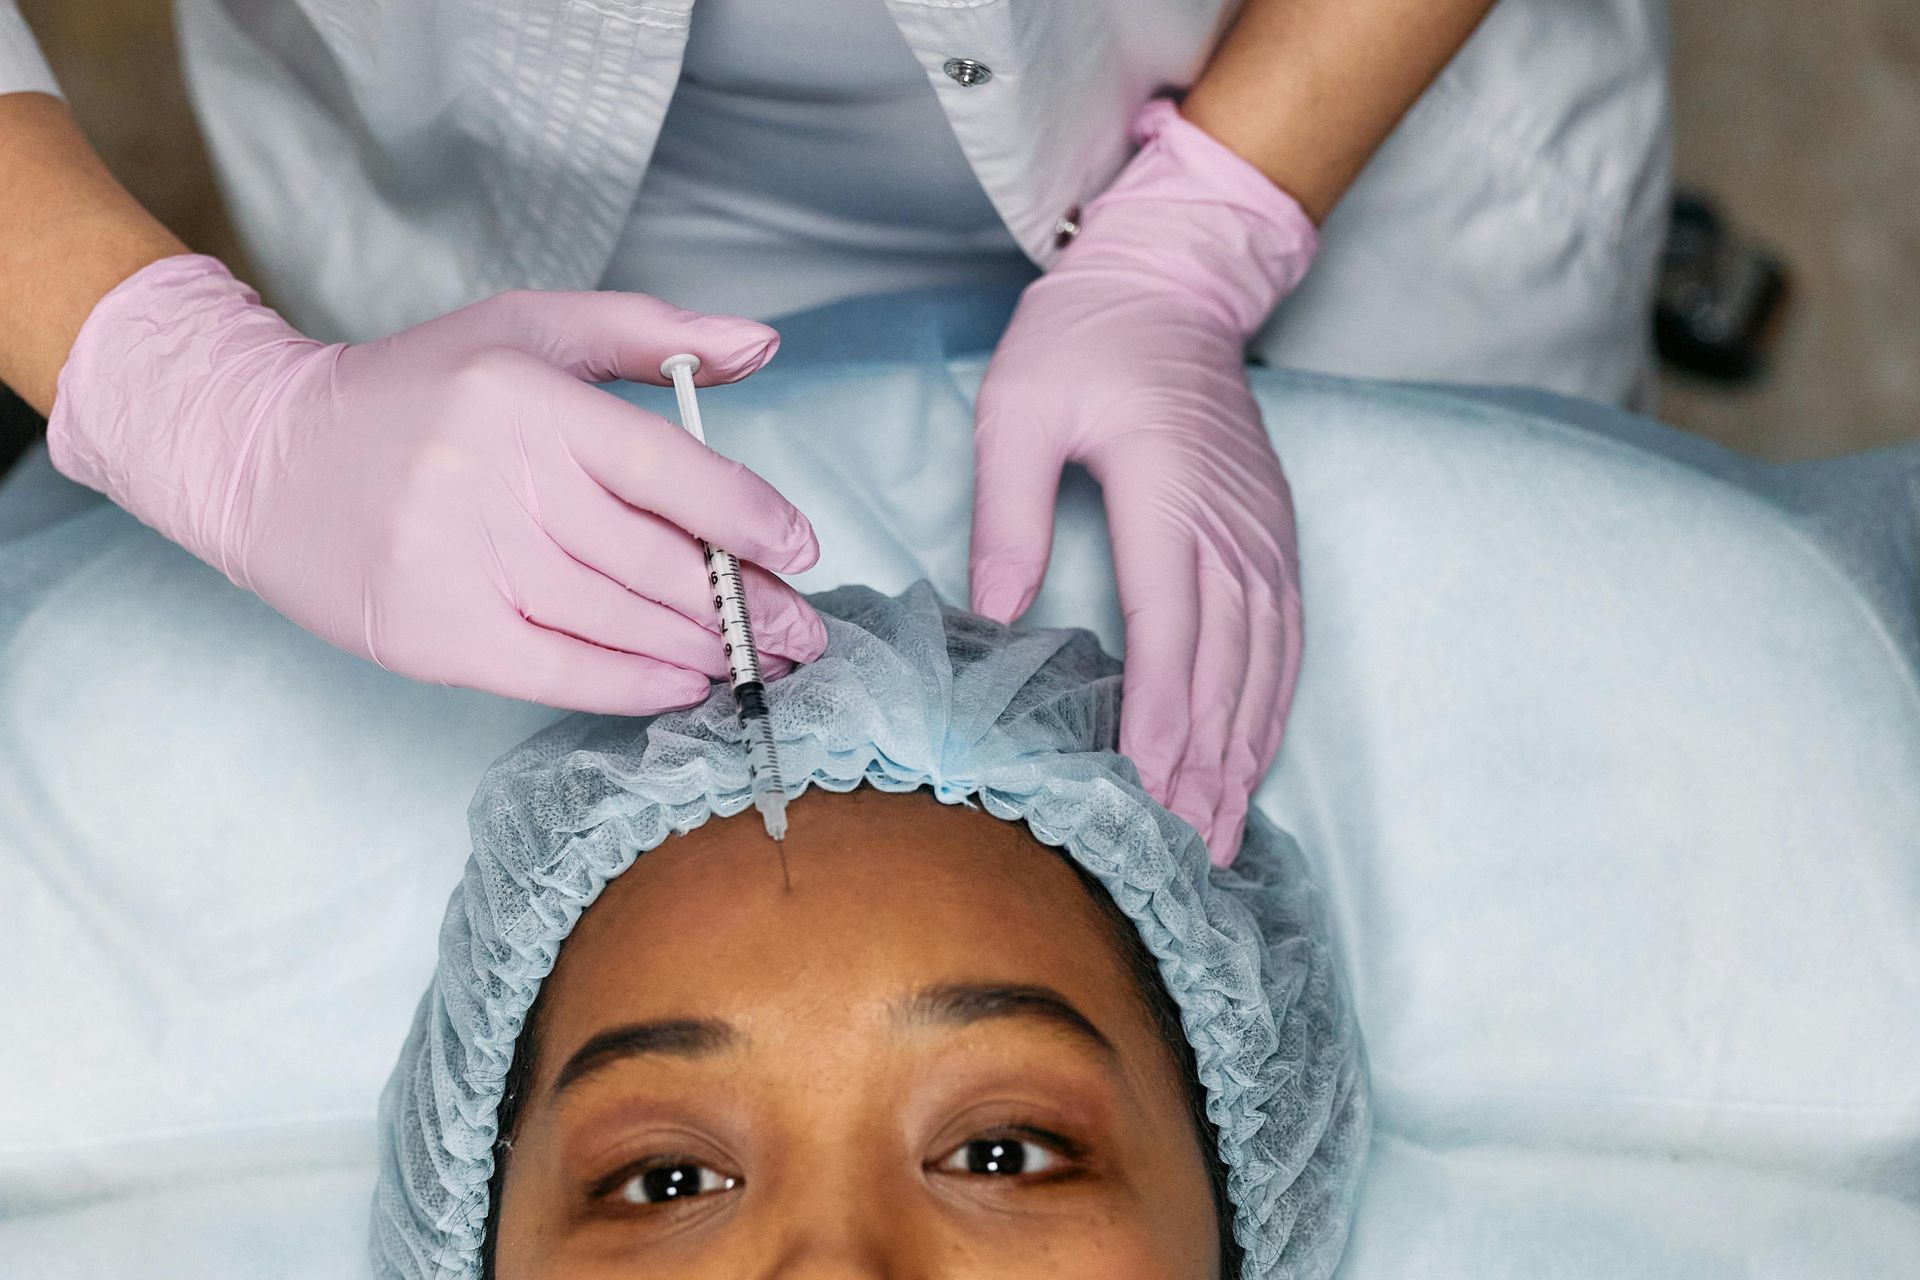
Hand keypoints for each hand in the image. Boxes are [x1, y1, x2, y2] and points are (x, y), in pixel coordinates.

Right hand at [49, 258, 825, 712]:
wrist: (267, 457)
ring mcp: (463, 562)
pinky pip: (562, 672)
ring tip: (756, 658)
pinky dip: (634, 685)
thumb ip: (652, 335)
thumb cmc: (421, 390)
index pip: (672, 469)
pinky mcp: (435, 632)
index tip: (801, 551)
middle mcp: (499, 478)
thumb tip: (765, 347)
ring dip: (704, 648)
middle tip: (805, 632)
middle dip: (747, 604)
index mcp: (530, 398)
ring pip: (619, 620)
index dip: (752, 518)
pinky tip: (685, 683)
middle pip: (657, 560)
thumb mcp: (529, 331)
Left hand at [969, 101, 1316, 862]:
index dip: (1162, 719)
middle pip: (1224, 665)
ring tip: (1220, 833)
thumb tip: (994, 619)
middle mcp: (1229, 522)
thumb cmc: (1084, 338)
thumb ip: (1008, 513)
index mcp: (1167, 490)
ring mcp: (1262, 529)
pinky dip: (1271, 704)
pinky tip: (1253, 756)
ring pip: (1263, 662)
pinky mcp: (1272, 531)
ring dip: (1243, 751)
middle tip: (1183, 852)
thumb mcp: (1018, 407)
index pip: (1170, 628)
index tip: (1149, 793)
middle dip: (1204, 766)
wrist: (1171, 279)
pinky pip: (1285, 635)